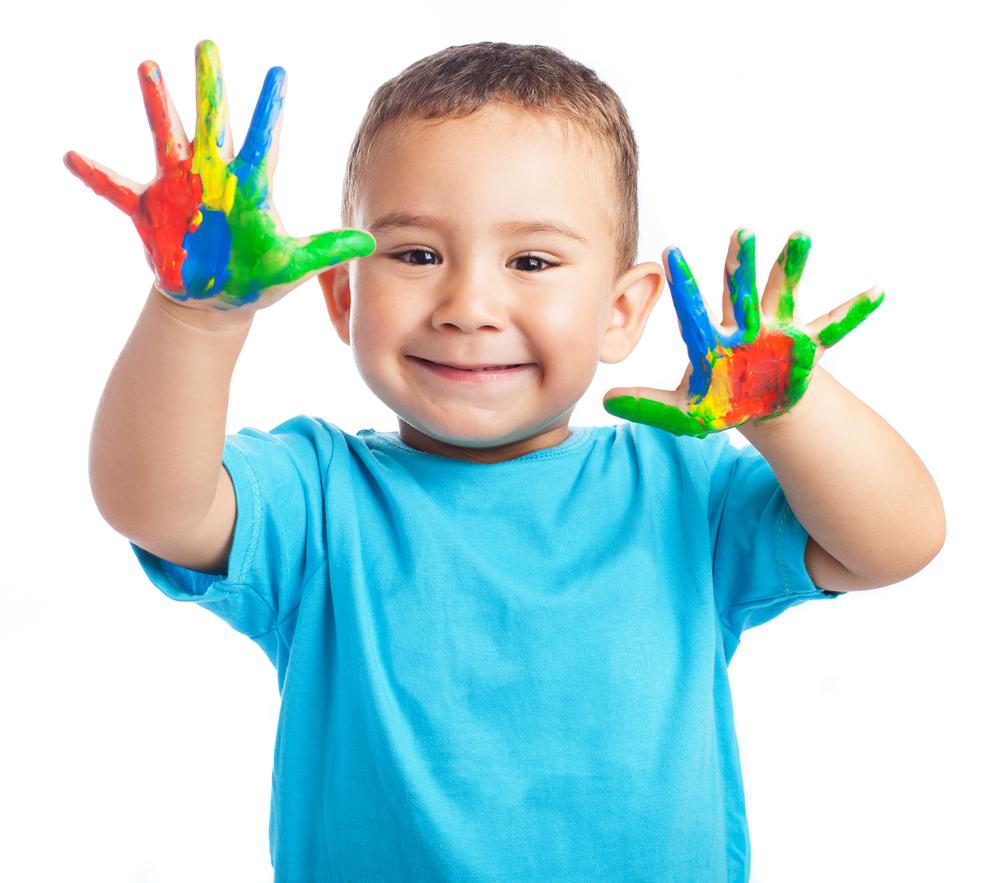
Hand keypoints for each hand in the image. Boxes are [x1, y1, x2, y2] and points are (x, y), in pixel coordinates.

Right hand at [64, 39, 374, 311]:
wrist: (217, 301)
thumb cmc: (257, 280)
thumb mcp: (294, 266)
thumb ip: (328, 250)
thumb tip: (373, 241)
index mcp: (250, 187)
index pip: (263, 139)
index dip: (270, 108)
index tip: (279, 73)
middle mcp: (214, 177)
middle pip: (212, 123)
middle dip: (210, 86)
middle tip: (208, 46)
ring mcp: (179, 190)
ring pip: (166, 137)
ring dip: (157, 105)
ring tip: (149, 67)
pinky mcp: (150, 212)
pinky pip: (118, 188)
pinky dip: (96, 175)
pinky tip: (73, 155)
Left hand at [603, 229, 883, 437]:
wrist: (763, 407)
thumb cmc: (724, 404)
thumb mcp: (685, 412)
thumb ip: (648, 406)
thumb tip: (603, 401)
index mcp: (711, 340)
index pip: (692, 309)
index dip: (683, 283)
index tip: (669, 251)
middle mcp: (743, 326)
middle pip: (739, 291)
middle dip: (740, 264)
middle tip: (739, 233)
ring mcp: (776, 332)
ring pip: (784, 293)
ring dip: (792, 265)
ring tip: (801, 235)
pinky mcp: (805, 346)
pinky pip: (834, 326)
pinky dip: (855, 311)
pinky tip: (877, 290)